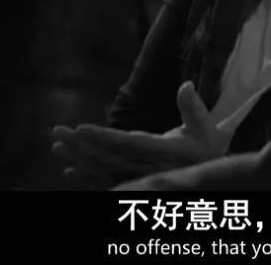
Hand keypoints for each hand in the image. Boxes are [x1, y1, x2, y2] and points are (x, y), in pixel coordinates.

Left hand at [51, 82, 230, 188]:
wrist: (212, 180)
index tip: (80, 129)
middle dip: (80, 145)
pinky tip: (69, 170)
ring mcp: (138, 180)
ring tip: (57, 147)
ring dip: (78, 159)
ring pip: (102, 171)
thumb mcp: (205, 127)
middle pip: (107, 157)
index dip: (102, 137)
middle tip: (57, 133)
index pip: (126, 143)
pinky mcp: (133, 186)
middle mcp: (146, 169)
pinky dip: (87, 178)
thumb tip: (185, 84)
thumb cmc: (206, 148)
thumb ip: (193, 108)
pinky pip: (106, 184)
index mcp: (162, 152)